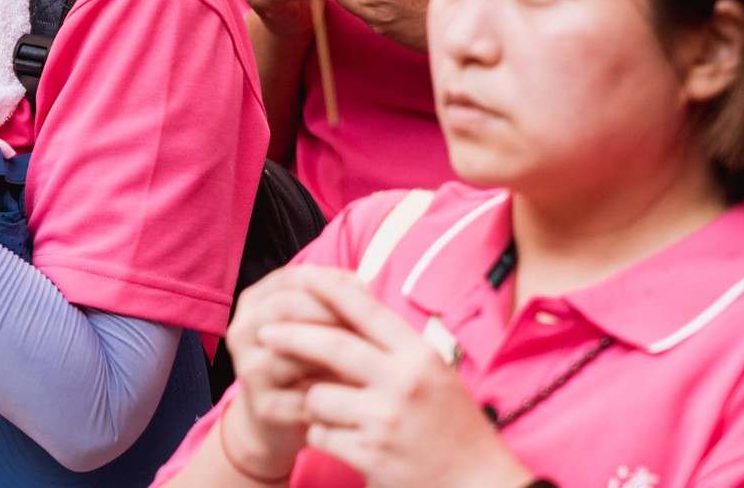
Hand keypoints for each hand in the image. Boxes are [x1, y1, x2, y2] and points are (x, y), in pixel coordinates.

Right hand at [208, 267, 359, 480]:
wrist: (274, 423)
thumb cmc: (303, 365)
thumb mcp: (312, 327)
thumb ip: (333, 301)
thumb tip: (366, 284)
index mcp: (254, 302)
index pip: (292, 279)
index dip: (332, 282)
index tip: (366, 291)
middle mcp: (243, 330)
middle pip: (287, 309)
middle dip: (333, 313)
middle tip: (370, 325)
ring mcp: (249, 369)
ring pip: (294, 352)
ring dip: (334, 355)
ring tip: (368, 358)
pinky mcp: (264, 406)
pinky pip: (305, 392)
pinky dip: (335, 391)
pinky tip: (357, 392)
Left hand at [258, 267, 532, 487]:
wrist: (479, 486)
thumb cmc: (451, 426)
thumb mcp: (434, 373)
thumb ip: (394, 344)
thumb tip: (349, 296)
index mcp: (420, 356)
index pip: (365, 309)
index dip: (327, 288)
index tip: (299, 277)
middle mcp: (404, 383)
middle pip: (331, 345)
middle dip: (291, 336)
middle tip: (264, 332)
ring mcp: (387, 421)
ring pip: (318, 395)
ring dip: (313, 402)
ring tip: (331, 411)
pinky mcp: (371, 457)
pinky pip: (320, 434)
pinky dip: (322, 435)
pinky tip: (342, 440)